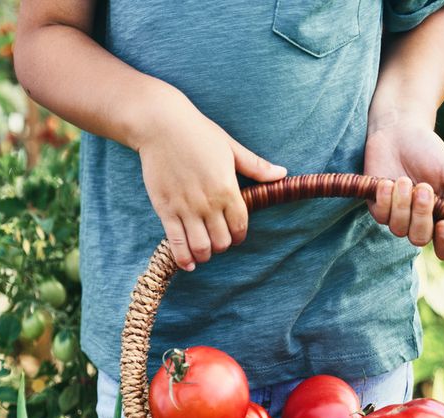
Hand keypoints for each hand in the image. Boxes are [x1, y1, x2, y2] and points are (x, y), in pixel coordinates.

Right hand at [135, 89, 286, 270]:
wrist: (162, 126)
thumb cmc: (198, 133)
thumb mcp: (231, 147)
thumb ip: (255, 166)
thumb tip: (282, 174)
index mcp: (227, 188)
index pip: (240, 226)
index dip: (240, 236)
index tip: (235, 235)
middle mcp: (208, 203)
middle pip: (222, 241)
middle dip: (222, 245)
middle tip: (217, 240)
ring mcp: (185, 208)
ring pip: (200, 247)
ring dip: (204, 254)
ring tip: (203, 250)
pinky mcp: (165, 210)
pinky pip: (176, 243)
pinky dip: (183, 258)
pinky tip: (187, 263)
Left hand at [364, 120, 443, 259]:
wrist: (398, 133)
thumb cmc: (428, 151)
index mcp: (443, 215)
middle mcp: (420, 220)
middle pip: (420, 239)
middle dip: (421, 216)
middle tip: (423, 188)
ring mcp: (397, 216)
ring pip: (398, 229)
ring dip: (402, 204)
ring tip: (404, 180)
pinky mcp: (377, 207)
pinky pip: (381, 215)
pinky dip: (385, 199)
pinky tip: (386, 182)